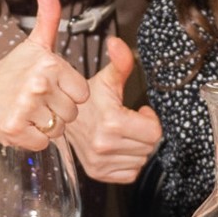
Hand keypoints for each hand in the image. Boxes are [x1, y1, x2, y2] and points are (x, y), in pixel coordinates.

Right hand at [0, 0, 90, 149]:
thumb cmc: (8, 72)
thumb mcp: (33, 44)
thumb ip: (48, 15)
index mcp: (48, 63)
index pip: (82, 93)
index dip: (68, 94)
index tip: (50, 88)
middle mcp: (37, 84)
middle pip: (72, 114)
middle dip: (57, 111)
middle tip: (36, 101)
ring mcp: (24, 108)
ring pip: (59, 130)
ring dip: (45, 126)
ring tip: (28, 112)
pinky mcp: (15, 130)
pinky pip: (43, 144)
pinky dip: (32, 140)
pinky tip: (20, 125)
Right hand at [62, 37, 161, 183]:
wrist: (62, 117)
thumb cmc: (87, 99)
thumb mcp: (106, 78)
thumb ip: (120, 62)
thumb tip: (118, 43)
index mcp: (111, 122)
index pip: (154, 133)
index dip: (150, 120)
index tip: (139, 112)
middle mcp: (104, 145)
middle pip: (149, 147)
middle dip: (144, 133)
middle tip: (130, 121)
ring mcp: (100, 161)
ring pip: (141, 159)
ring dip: (136, 147)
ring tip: (122, 133)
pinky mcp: (97, 172)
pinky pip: (130, 173)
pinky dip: (128, 161)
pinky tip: (117, 146)